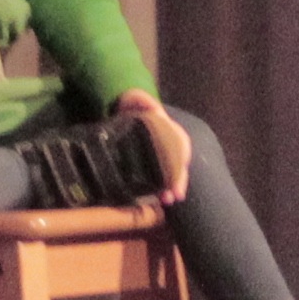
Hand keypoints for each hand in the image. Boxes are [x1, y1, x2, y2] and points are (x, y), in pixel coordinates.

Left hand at [115, 88, 193, 204]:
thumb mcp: (134, 98)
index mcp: (169, 129)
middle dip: (178, 180)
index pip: (181, 144)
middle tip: (173, 196)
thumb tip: (154, 108)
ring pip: (171, 173)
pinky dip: (161, 188)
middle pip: (178, 163)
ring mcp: (161, 154)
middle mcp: (169, 143)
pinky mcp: (150, 164)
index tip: (181, 170)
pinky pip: (161, 177)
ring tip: (166, 201)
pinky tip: (158, 200)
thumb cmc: (129, 104)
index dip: (181, 158)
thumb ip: (143, 100)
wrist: (118, 110)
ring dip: (172, 187)